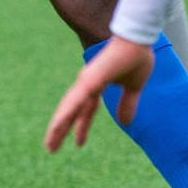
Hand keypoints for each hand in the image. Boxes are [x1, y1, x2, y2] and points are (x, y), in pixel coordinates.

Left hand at [44, 36, 154, 151]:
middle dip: (61, 130)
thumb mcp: (134, 87)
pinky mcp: (90, 79)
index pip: (86, 110)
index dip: (81, 126)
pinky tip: (59, 125)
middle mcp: (87, 83)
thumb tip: (125, 123)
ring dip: (58, 126)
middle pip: (71, 111)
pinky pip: (77, 100)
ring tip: (50, 144)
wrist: (138, 39)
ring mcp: (87, 80)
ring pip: (69, 108)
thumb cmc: (136, 56)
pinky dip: (67, 113)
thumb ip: (128, 104)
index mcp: (97, 85)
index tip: (78, 144)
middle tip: (50, 149)